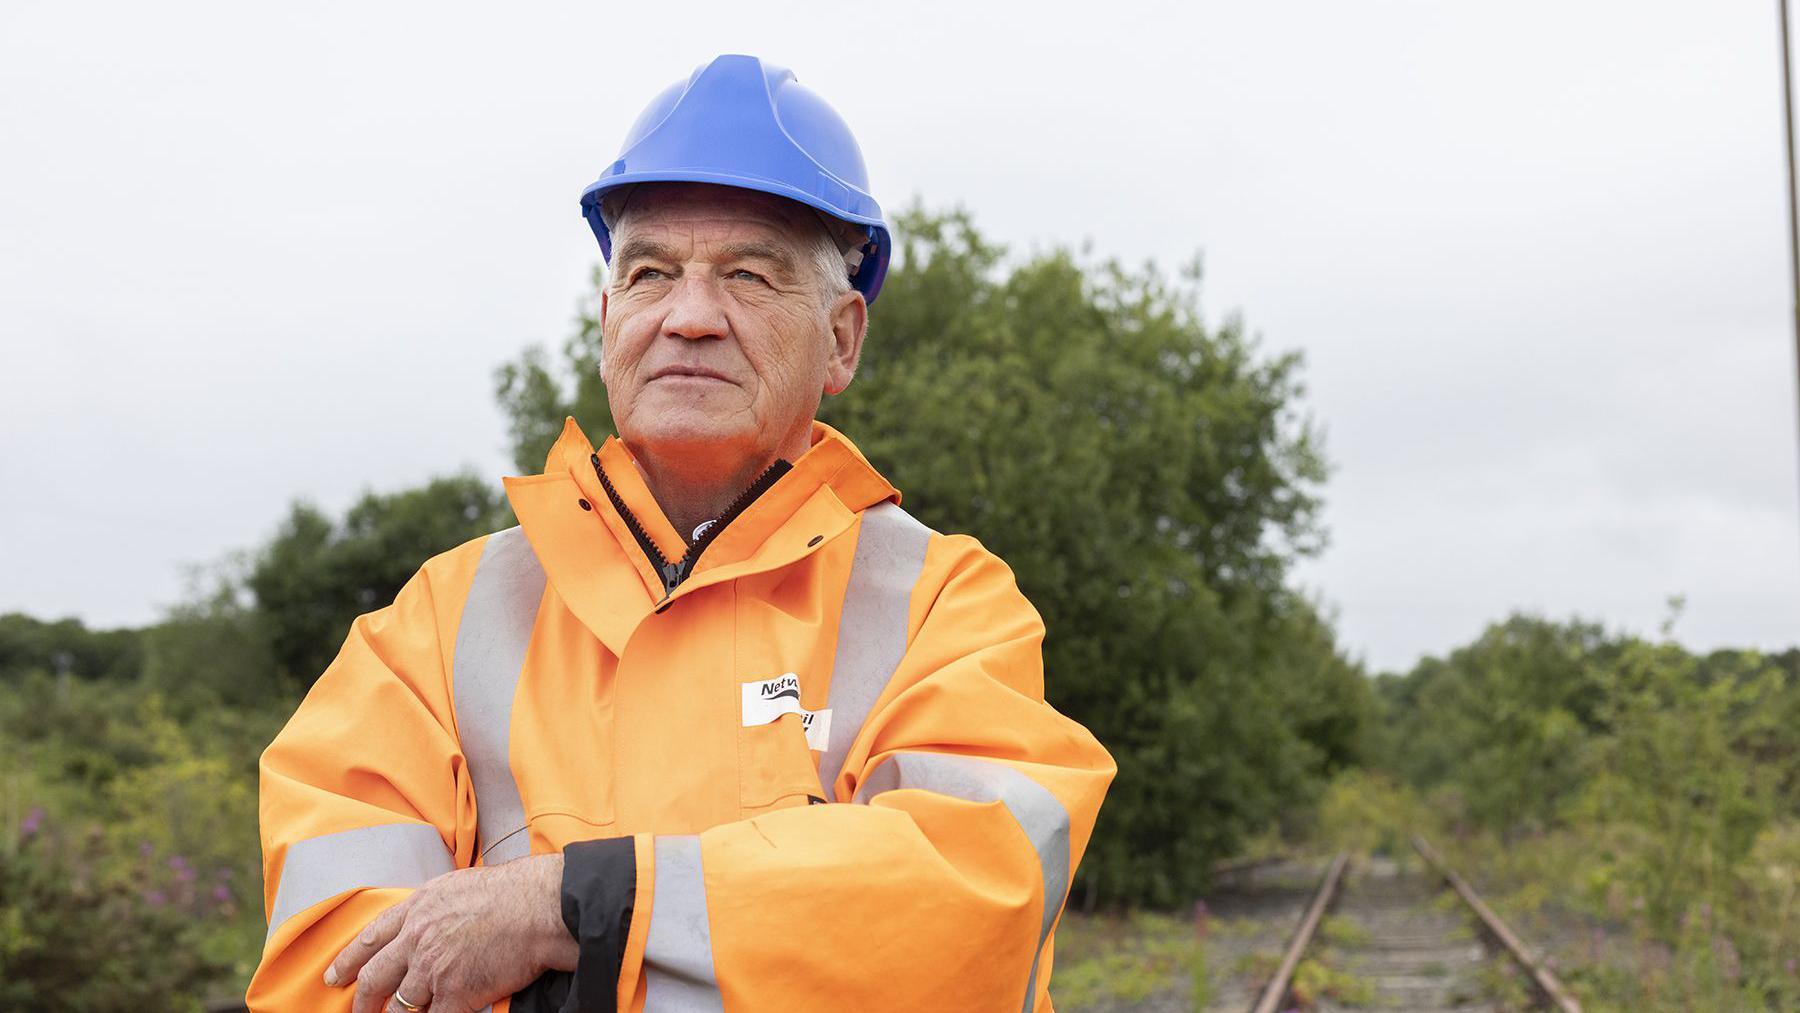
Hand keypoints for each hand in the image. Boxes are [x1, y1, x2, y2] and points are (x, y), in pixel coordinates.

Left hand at [324, 854, 577, 1012]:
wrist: (539, 908)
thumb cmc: (511, 893)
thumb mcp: (458, 886)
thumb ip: (434, 907)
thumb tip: (425, 922)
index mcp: (418, 909)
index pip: (371, 937)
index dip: (349, 960)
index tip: (336, 976)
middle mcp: (418, 939)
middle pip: (376, 976)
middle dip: (363, 1000)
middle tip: (358, 1011)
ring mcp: (434, 968)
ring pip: (401, 1005)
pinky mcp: (456, 993)